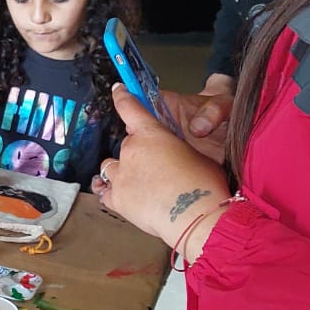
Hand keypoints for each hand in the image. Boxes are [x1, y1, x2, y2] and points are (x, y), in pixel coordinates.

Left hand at [94, 87, 229, 252]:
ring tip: (141, 184)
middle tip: (156, 169)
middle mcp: (130, 151)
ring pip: (111, 167)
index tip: (117, 90)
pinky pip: (104, 191)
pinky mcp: (116, 199)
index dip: (123, 97)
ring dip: (122, 171)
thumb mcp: (197, 155)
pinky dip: (111, 192)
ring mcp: (120, 176)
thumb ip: (175, 148)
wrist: (196, 218)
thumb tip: (171, 154)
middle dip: (138, 153)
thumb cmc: (204, 186)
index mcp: (151, 135)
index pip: (130, 108)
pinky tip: (122, 196)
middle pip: (127, 145)